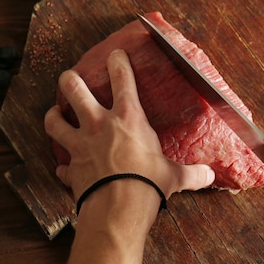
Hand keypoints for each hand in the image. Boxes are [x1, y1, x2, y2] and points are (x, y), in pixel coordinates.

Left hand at [44, 49, 214, 203]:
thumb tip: (210, 176)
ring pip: (55, 121)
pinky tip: (63, 166)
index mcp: (128, 119)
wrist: (118, 209)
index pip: (122, 80)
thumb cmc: (147, 185)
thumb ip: (191, 174)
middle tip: (70, 77)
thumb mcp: (174, 176)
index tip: (115, 54)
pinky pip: (61, 165)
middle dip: (70, 79)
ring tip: (54, 113)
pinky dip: (62, 166)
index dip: (118, 62)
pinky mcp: (70, 168)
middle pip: (74, 90)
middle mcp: (99, 125)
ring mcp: (80, 145)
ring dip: (53, 115)